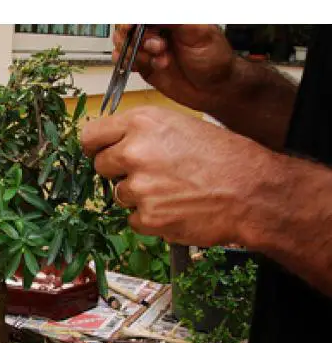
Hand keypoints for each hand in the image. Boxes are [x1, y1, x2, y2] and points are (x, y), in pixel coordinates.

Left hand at [81, 106, 273, 246]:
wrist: (252, 192)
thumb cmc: (224, 157)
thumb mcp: (180, 126)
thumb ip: (142, 133)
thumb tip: (114, 144)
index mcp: (141, 123)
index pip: (91, 136)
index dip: (96, 147)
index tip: (100, 153)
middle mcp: (134, 152)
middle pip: (101, 166)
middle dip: (119, 172)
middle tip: (149, 174)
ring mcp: (139, 187)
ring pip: (119, 195)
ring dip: (138, 196)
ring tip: (172, 191)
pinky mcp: (146, 218)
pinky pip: (134, 219)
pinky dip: (150, 218)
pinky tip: (176, 208)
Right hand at [113, 25, 235, 112]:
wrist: (215, 90)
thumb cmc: (214, 60)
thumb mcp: (198, 33)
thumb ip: (174, 20)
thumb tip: (151, 13)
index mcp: (171, 19)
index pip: (144, 14)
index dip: (134, 20)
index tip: (131, 27)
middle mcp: (158, 31)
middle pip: (129, 27)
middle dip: (137, 38)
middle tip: (157, 48)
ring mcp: (150, 49)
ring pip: (125, 44)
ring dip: (136, 53)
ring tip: (158, 60)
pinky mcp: (145, 67)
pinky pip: (125, 62)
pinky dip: (125, 63)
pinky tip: (138, 65)